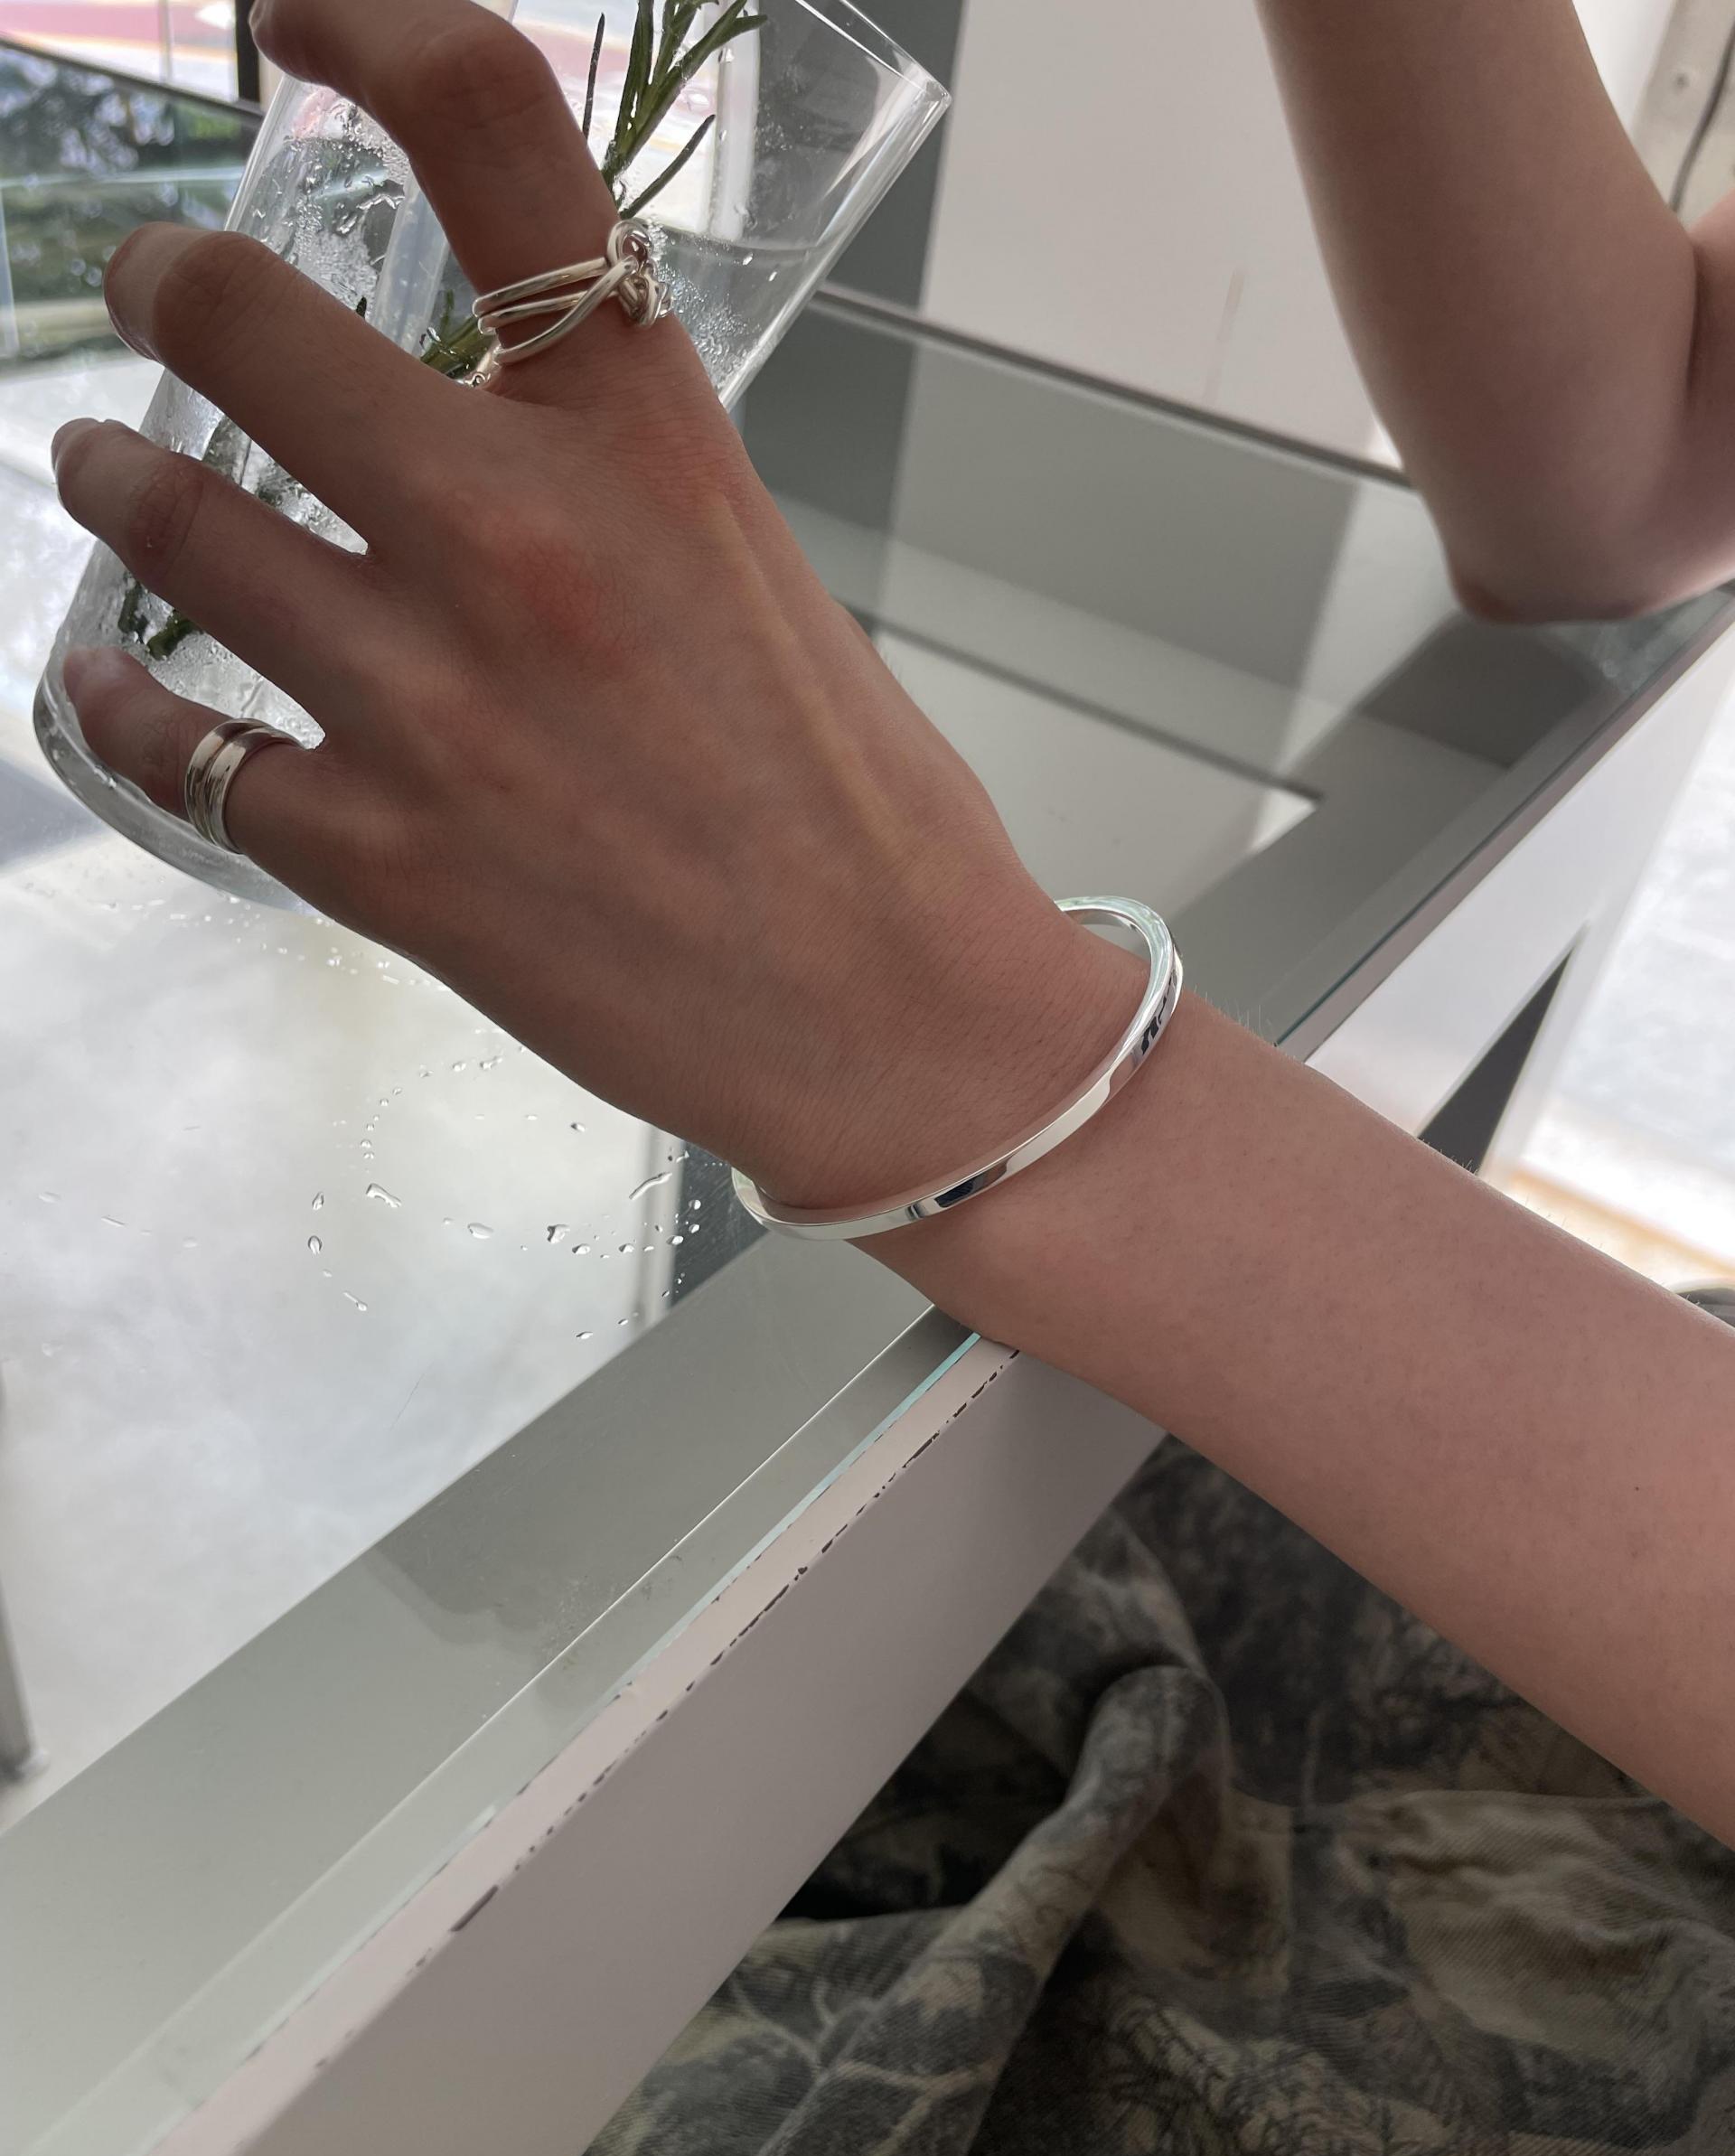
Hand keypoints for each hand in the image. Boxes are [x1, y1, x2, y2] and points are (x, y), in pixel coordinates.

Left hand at [53, 0, 1135, 1207]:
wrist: (897, 1021)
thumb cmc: (856, 807)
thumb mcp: (753, 567)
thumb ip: (609, 470)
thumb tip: (481, 417)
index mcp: (648, 437)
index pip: (486, 123)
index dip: (360, 22)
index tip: (296, 21)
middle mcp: (522, 538)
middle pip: (243, 311)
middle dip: (166, 280)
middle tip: (156, 293)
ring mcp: (435, 705)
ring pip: (172, 522)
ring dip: (115, 477)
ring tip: (111, 477)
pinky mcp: (384, 859)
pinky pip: (172, 742)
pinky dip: (120, 700)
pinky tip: (113, 682)